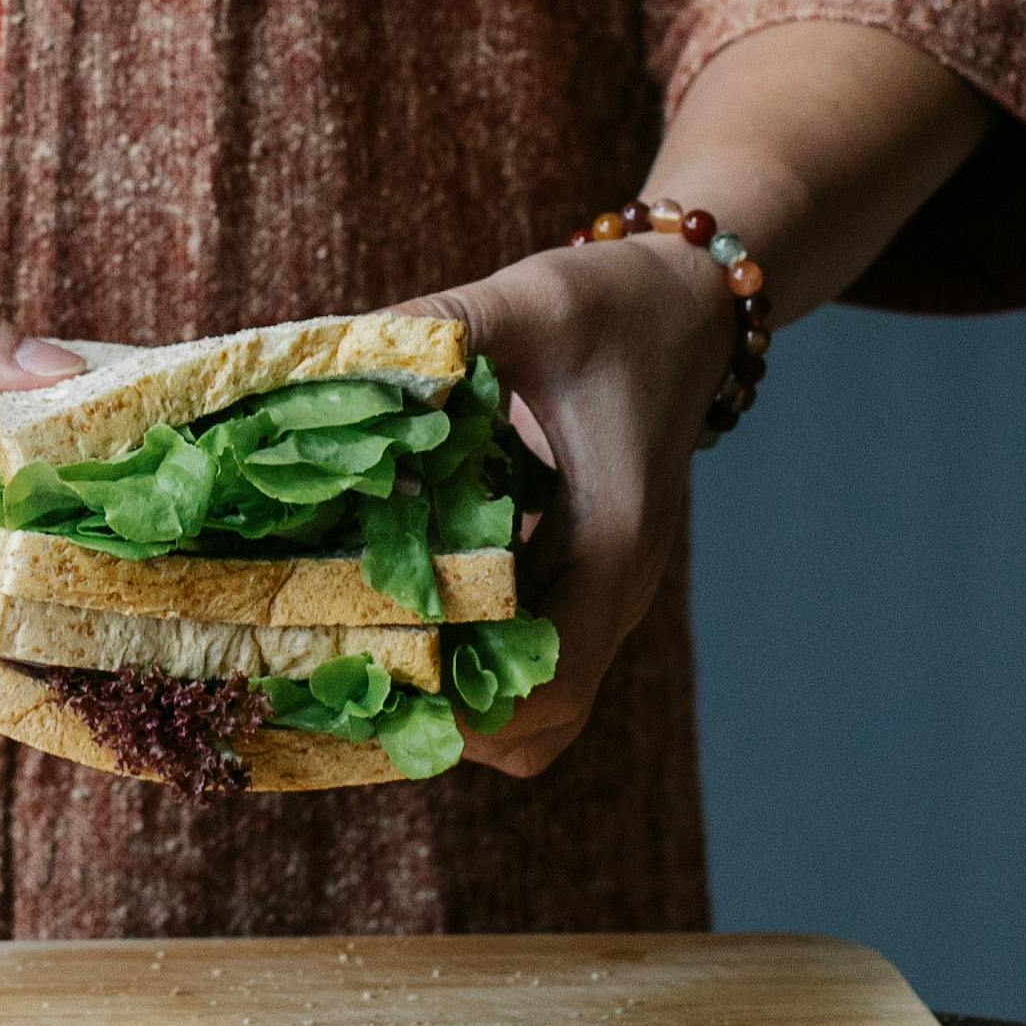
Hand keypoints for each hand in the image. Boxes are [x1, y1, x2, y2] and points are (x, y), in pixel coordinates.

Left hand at [407, 238, 735, 777]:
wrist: (688, 303)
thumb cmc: (619, 304)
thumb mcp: (532, 302)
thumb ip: (441, 328)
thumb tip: (337, 357)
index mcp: (616, 538)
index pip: (553, 677)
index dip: (466, 704)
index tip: (379, 687)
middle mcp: (616, 587)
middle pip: (540, 722)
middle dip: (446, 717)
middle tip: (353, 675)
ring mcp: (600, 593)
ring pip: (535, 708)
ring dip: (455, 699)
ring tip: (366, 652)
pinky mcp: (577, 582)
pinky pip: (525, 661)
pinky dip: (465, 663)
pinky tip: (394, 611)